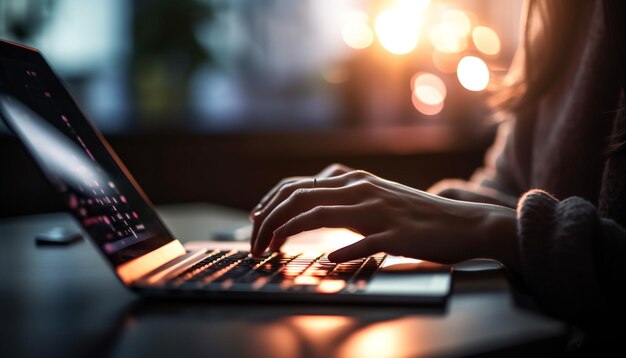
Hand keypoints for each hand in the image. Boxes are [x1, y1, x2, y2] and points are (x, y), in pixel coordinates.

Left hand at [250, 167, 519, 268]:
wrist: (463, 222)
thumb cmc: (416, 215)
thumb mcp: (376, 196)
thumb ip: (345, 197)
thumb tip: (312, 203)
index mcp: (355, 181)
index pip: (299, 185)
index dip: (271, 202)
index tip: (255, 220)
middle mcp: (362, 190)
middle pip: (301, 197)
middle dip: (269, 219)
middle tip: (256, 243)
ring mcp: (379, 211)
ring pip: (322, 214)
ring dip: (289, 233)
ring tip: (272, 253)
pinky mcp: (397, 234)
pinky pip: (364, 241)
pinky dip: (342, 251)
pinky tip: (329, 260)